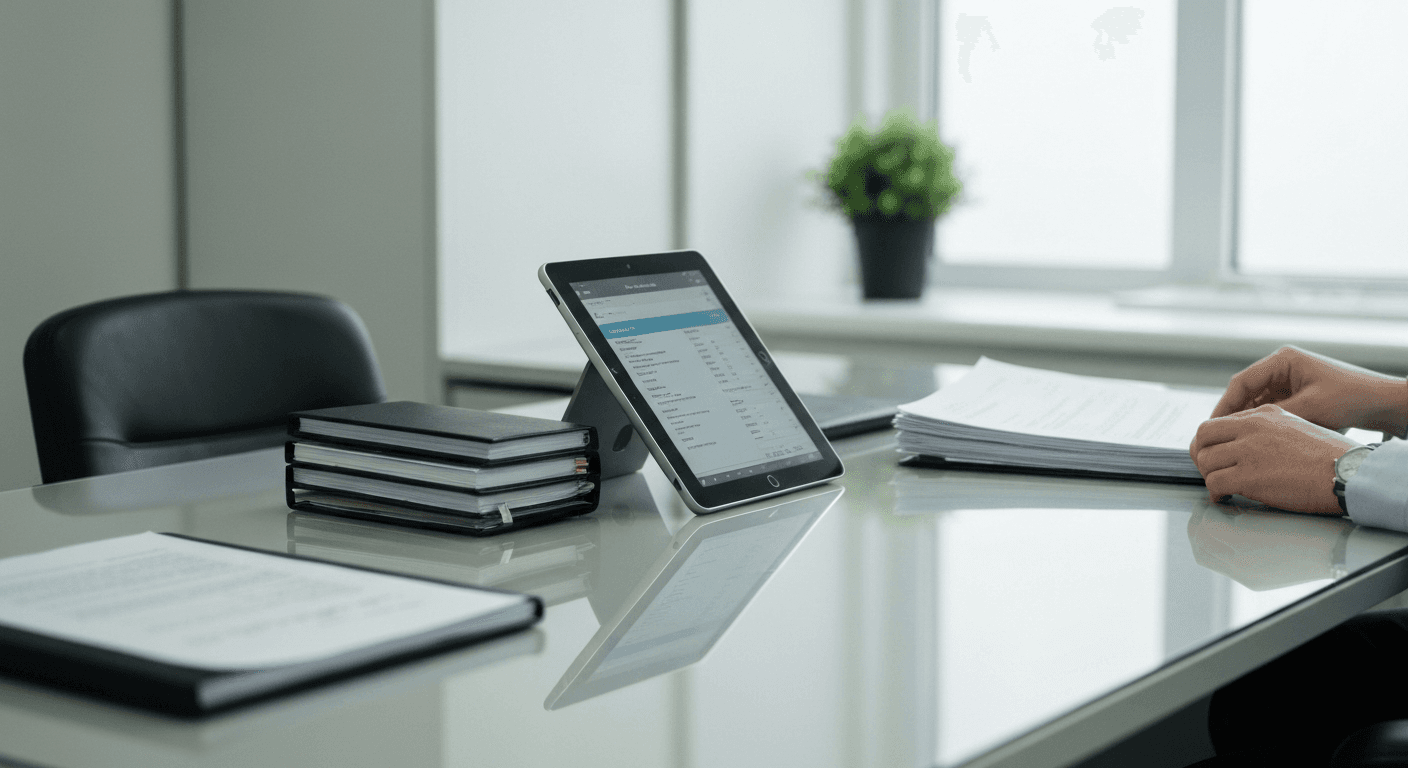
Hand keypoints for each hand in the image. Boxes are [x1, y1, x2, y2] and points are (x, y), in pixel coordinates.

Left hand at [1189, 404, 1359, 514]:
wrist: (1346, 472)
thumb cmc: (1329, 457)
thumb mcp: (1296, 426)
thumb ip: (1267, 430)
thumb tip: (1245, 445)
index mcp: (1263, 414)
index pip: (1218, 422)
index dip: (1210, 442)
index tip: (1214, 455)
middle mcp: (1252, 428)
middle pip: (1203, 437)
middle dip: (1201, 455)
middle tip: (1210, 470)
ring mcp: (1248, 451)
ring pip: (1205, 460)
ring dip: (1209, 477)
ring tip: (1221, 487)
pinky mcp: (1248, 475)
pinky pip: (1214, 483)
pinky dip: (1215, 493)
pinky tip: (1225, 498)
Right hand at [1212, 346, 1407, 434]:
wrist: (1383, 403)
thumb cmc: (1353, 398)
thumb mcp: (1309, 408)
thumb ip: (1273, 415)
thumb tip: (1242, 429)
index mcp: (1283, 360)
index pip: (1241, 382)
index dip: (1223, 406)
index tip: (1212, 426)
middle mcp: (1283, 367)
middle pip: (1246, 393)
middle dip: (1233, 415)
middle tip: (1219, 437)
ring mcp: (1290, 381)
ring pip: (1257, 403)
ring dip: (1248, 420)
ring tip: (1235, 441)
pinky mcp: (1297, 394)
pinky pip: (1272, 409)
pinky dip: (1264, 423)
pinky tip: (1257, 439)